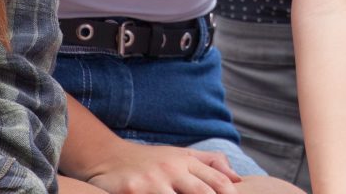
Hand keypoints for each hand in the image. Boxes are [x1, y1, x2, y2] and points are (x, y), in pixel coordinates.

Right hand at [84, 141, 241, 193]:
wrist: (108, 158)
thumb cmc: (151, 161)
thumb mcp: (181, 156)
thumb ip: (211, 164)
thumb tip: (238, 179)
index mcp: (186, 162)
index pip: (216, 181)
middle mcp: (171, 169)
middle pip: (202, 193)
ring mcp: (152, 182)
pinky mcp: (133, 191)